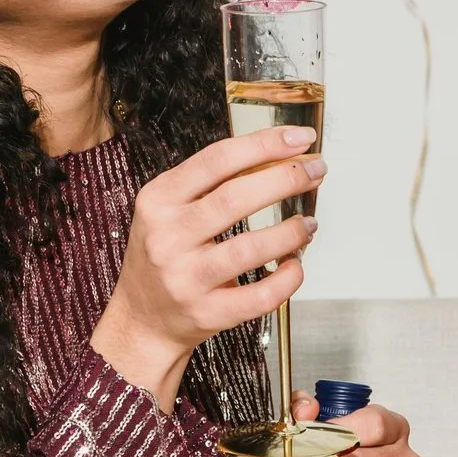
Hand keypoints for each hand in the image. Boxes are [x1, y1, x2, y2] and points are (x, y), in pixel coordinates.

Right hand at [90, 127, 324, 408]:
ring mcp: (186, 279)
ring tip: (308, 223)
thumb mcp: (168, 209)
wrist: (142, 318)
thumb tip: (277, 156)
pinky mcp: (207, 313)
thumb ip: (211, 182)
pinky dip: (287, 279)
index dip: (263, 144)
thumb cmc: (164, 255)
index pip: (216, 160)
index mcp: (159, 201)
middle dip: (285, 178)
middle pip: (234, 198)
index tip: (299, 138)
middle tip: (314, 170)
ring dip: (290, 232)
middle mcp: (168, 238)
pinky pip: (259, 297)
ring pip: (249, 249)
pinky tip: (295, 265)